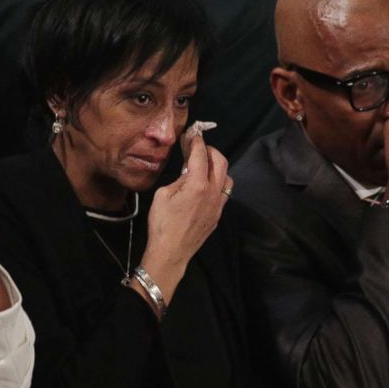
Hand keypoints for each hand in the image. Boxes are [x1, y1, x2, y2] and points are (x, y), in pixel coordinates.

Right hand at [139, 125, 230, 302]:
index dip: (197, 142)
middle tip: (199, 147)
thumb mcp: (163, 195)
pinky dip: (217, 183)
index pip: (201, 156)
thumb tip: (188, 172)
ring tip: (204, 166)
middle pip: (221, 162)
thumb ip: (179, 179)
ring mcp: (218, 205)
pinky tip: (205, 185)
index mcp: (198, 185)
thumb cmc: (161, 224)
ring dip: (218, 167)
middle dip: (211, 151)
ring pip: (227, 178)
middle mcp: (213, 193)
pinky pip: (224, 193)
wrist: (170, 253)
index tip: (193, 134)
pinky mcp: (217, 216)